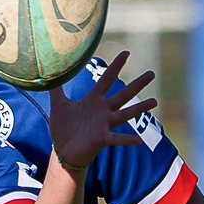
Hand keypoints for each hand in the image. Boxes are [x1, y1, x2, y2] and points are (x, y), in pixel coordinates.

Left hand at [47, 50, 155, 175]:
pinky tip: (138, 140)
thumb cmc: (62, 128)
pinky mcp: (102, 139)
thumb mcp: (58, 104)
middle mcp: (103, 110)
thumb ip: (56, 88)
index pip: (107, 79)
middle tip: (152, 73)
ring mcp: (104, 125)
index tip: (126, 52)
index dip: (116, 66)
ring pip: (125, 114)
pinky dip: (127, 139)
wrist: (62, 150)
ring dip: (140, 108)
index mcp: (94, 100)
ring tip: (154, 101)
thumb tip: (49, 69)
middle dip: (137, 84)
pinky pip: (116, 139)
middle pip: (123, 94)